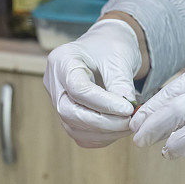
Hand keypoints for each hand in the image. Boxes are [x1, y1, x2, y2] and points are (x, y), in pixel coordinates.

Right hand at [43, 19, 141, 147]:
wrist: (107, 47)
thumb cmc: (112, 46)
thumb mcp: (119, 57)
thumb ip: (121, 83)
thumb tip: (128, 111)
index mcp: (62, 61)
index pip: (78, 89)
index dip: (104, 103)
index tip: (128, 109)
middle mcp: (54, 83)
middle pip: (69, 112)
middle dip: (103, 122)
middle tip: (130, 121)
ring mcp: (58, 101)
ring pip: (74, 128)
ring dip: (104, 133)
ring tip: (129, 125)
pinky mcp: (67, 115)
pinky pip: (80, 134)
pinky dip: (101, 137)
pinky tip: (119, 129)